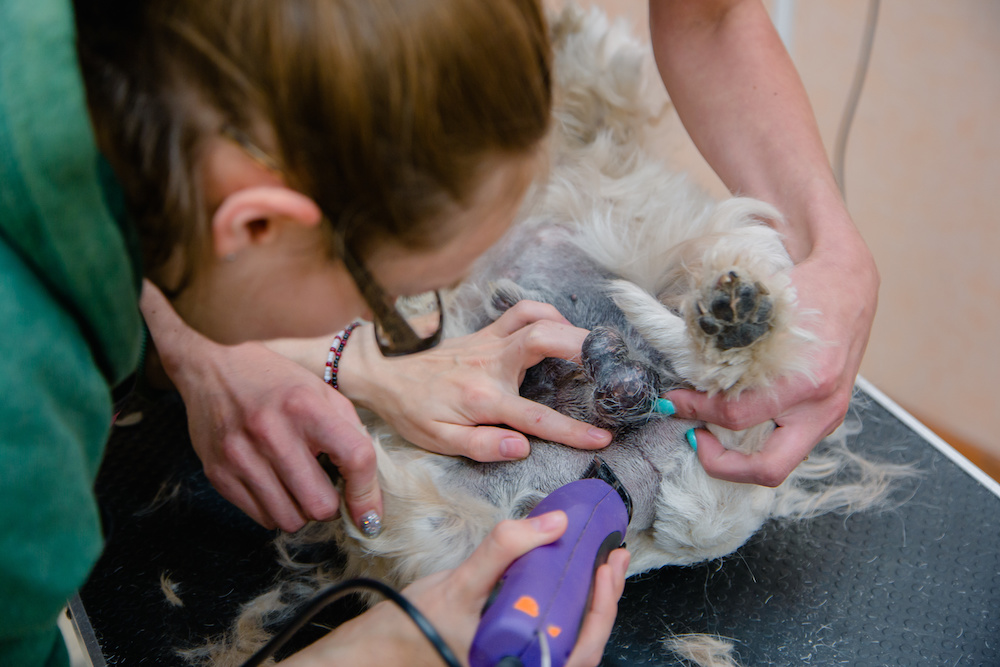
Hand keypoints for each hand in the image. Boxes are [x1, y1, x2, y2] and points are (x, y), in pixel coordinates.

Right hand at [140, 281, 381, 532]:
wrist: (210, 370)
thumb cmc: (275, 382)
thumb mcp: (322, 392)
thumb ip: (351, 433)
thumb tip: (369, 490)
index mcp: (306, 406)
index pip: (356, 459)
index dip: (368, 494)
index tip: (369, 512)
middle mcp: (271, 432)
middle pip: (319, 505)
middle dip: (330, 505)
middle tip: (325, 488)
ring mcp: (240, 456)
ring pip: (289, 520)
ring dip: (302, 511)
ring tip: (299, 487)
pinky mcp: (218, 474)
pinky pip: (261, 518)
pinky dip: (276, 510)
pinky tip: (275, 486)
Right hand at [283, 511, 629, 666]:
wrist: (372, 655)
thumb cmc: (407, 628)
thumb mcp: (457, 585)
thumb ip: (503, 551)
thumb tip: (552, 523)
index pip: (582, 647)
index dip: (603, 605)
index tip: (609, 563)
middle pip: (582, 643)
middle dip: (602, 598)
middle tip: (612, 556)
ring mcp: (515, 665)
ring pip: (567, 640)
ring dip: (586, 601)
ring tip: (597, 564)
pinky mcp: (506, 655)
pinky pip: (547, 634)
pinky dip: (562, 605)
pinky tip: (564, 579)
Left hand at [340, 300, 612, 460]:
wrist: (384, 374)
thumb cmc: (413, 412)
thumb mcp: (441, 441)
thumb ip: (484, 446)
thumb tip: (523, 447)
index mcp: (483, 398)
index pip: (537, 418)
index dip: (573, 431)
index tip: (603, 438)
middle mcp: (490, 363)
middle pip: (543, 339)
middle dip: (581, 347)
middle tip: (610, 364)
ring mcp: (488, 342)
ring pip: (534, 316)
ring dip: (566, 324)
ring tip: (589, 345)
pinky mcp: (485, 331)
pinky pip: (520, 311)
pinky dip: (545, 314)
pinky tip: (557, 330)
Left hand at [666, 232, 878, 486]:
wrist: (850, 285)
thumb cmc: (804, 292)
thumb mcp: (762, 309)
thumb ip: (726, 343)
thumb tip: (682, 371)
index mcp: (806, 380)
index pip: (737, 415)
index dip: (696, 410)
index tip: (672, 401)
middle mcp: (822, 408)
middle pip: (767, 468)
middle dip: (720, 463)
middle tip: (692, 436)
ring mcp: (829, 418)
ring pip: (778, 464)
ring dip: (736, 457)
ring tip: (707, 430)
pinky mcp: (828, 419)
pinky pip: (787, 446)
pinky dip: (755, 441)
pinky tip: (733, 419)